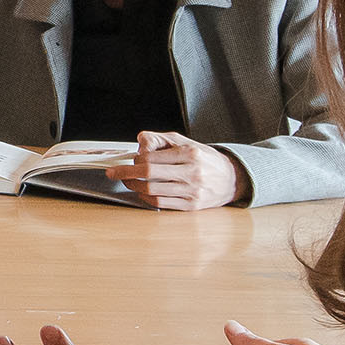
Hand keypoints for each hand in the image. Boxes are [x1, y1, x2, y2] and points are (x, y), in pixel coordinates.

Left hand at [119, 132, 246, 210]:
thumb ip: (162, 139)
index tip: (126, 161)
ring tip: (128, 182)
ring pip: (152, 190)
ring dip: (134, 187)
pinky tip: (142, 192)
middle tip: (114, 173)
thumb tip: (140, 141)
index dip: (135, 159)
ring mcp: (192, 191)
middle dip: (126, 173)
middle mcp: (192, 172)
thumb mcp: (186, 142)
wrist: (231, 179)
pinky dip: (146, 198)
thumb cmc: (204, 159)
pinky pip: (160, 203)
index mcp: (190, 153)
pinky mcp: (191, 206)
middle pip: (149, 173)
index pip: (152, 157)